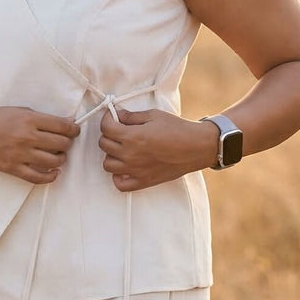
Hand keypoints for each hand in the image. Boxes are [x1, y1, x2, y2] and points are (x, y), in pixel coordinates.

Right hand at [0, 106, 79, 183]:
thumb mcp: (20, 111)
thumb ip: (42, 118)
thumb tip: (67, 123)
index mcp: (29, 119)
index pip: (62, 126)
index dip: (73, 130)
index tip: (74, 131)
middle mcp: (27, 137)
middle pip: (61, 144)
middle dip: (67, 144)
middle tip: (64, 143)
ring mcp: (20, 154)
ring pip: (54, 161)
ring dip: (61, 159)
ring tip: (58, 156)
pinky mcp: (13, 168)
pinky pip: (38, 177)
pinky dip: (51, 177)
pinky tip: (54, 172)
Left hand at [98, 107, 216, 190]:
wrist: (196, 147)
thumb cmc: (177, 129)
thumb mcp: (153, 116)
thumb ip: (132, 117)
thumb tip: (117, 115)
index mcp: (132, 137)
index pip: (105, 128)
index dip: (106, 119)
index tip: (112, 117)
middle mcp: (130, 155)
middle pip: (104, 145)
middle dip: (109, 134)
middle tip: (119, 130)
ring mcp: (135, 170)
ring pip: (107, 164)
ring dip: (111, 155)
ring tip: (122, 149)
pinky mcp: (142, 181)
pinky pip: (119, 184)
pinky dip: (118, 176)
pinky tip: (125, 167)